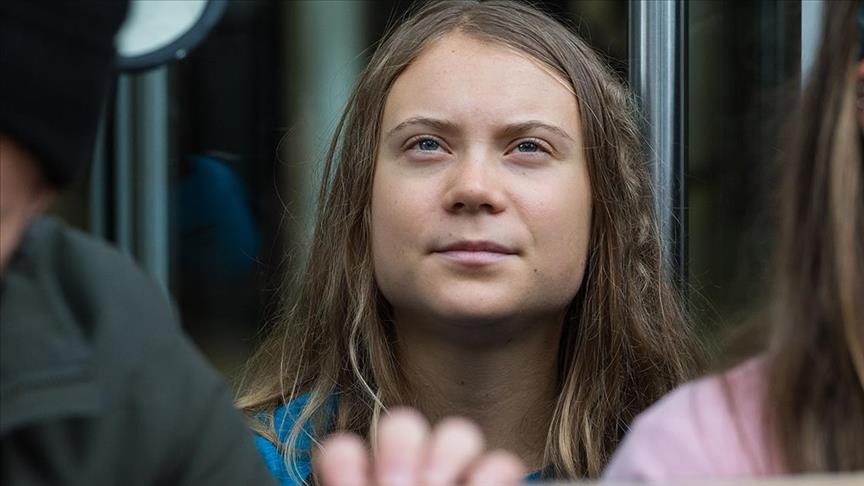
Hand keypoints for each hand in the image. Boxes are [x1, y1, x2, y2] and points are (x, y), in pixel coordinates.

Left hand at [314, 408, 525, 485]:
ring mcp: (451, 480)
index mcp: (363, 485)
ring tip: (440, 484)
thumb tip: (351, 458)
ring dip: (448, 454)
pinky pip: (502, 463)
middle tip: (399, 485)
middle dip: (401, 448)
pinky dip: (493, 474)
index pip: (345, 451)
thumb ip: (348, 478)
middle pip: (403, 425)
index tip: (355, 484)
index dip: (347, 458)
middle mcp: (405, 478)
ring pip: (456, 434)